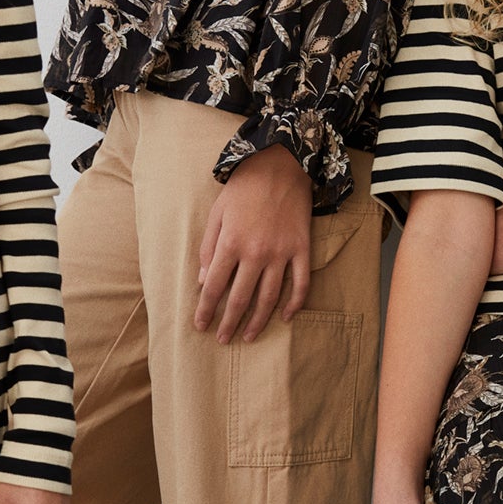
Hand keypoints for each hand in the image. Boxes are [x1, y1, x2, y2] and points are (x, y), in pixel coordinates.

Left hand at [194, 144, 314, 342]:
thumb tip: (204, 281)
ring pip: (269, 297)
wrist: (280, 165)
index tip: (201, 326)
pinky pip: (301, 283)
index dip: (206, 310)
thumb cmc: (243, 188)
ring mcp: (281, 253)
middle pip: (241, 298)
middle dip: (230, 323)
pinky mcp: (301, 249)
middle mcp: (256, 253)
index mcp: (231, 244)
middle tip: (223, 339)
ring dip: (258, 321)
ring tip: (250, 336)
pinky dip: (295, 303)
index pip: (214, 288)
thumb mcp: (217, 214)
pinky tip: (286, 317)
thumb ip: (209, 248)